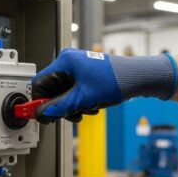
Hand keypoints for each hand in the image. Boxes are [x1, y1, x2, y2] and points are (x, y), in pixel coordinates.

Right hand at [31, 49, 177, 122]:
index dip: (39, 102)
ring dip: (71, 105)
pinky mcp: (84, 73)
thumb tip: (42, 113)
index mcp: (64, 62)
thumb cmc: (115, 81)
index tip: (40, 114)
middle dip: (60, 105)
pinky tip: (91, 106)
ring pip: (63, 92)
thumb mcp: (83, 99)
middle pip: (51, 89)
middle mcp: (68, 61)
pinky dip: (79, 101)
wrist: (138, 77)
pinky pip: (73, 90)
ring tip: (86, 110)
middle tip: (69, 115)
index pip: (39, 83)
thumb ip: (59, 107)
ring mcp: (77, 67)